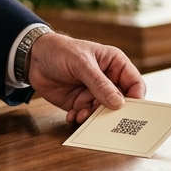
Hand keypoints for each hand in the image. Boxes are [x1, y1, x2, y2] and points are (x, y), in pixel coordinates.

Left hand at [27, 33, 145, 123]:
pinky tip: (72, 115)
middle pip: (120, 102)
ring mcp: (94, 93)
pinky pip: (87, 116)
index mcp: (115, 64)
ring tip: (81, 115)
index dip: (136, 98)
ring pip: (103, 112)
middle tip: (104, 119)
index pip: (135, 84)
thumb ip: (99, 83)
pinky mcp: (80, 103)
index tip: (130, 111)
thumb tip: (119, 103)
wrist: (34, 58)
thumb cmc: (61, 51)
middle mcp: (108, 80)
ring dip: (94, 117)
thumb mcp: (81, 64)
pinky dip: (81, 118)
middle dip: (112, 111)